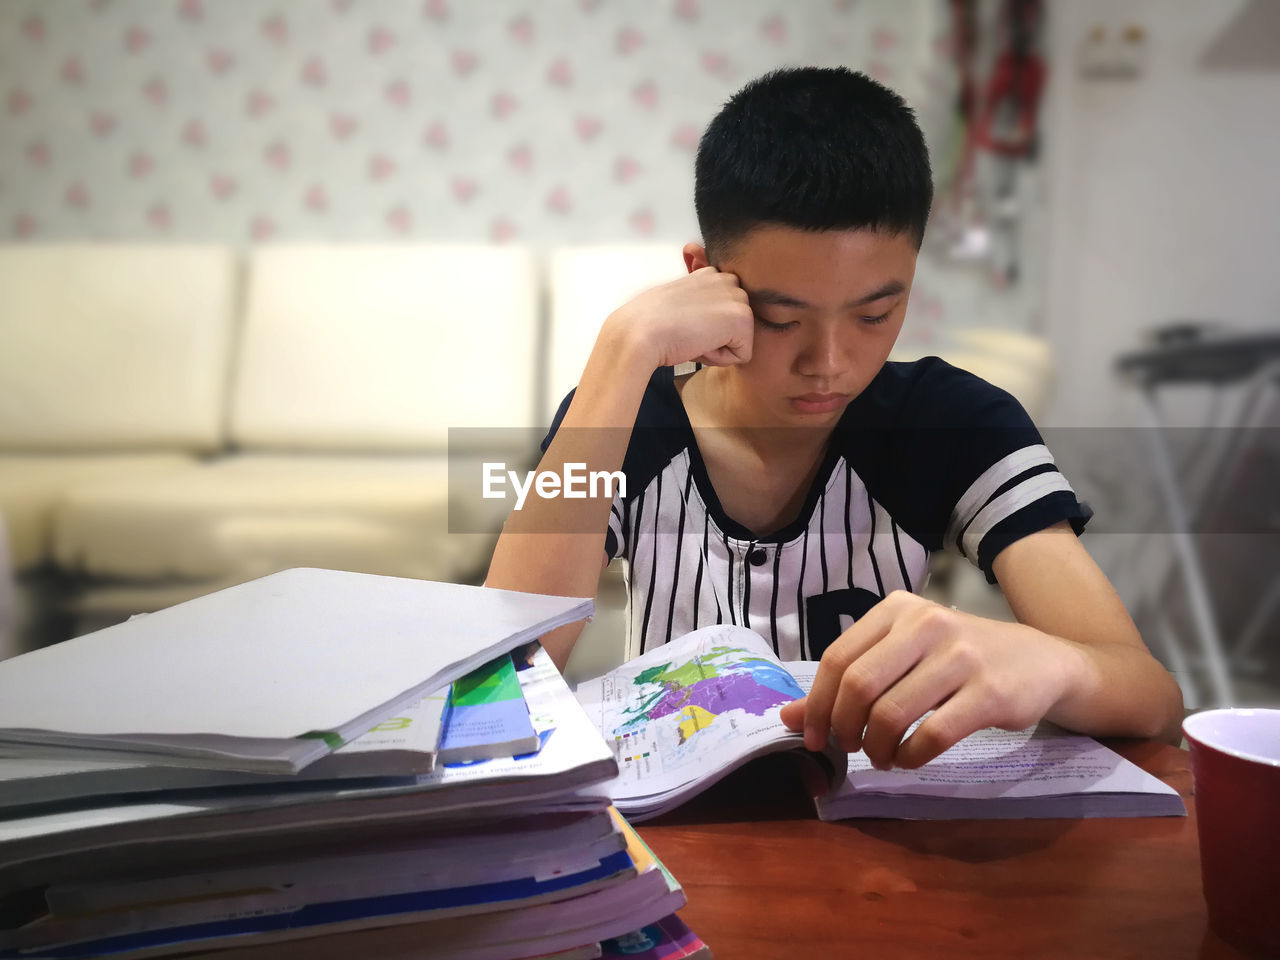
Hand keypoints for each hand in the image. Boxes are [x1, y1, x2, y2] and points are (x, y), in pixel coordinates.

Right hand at [604, 266, 754, 368]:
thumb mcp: (676, 301)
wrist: (640, 332)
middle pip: (736, 327)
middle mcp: (728, 280)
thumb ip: (696, 301)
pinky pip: (742, 355)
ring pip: (740, 340)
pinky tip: (698, 345)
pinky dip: (719, 359)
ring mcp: (737, 297)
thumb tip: (704, 317)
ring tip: (690, 337)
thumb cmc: (648, 323)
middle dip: (715, 337)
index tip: (681, 322)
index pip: (724, 313)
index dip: (704, 326)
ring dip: (717, 348)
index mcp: (711, 274)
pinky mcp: (742, 318)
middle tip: (685, 332)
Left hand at [778, 591, 1089, 768]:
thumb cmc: (961, 658)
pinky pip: (933, 734)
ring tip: (882, 757)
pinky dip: (912, 756)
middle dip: (844, 728)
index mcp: (898, 609)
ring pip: (892, 713)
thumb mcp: (904, 656)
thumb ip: (848, 681)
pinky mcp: (990, 692)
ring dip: (877, 747)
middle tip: (849, 749)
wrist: (1044, 661)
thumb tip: (788, 716)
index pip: (838, 658)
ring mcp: (961, 656)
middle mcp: (926, 624)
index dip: (818, 704)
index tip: (814, 736)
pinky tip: (910, 758)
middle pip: (859, 685)